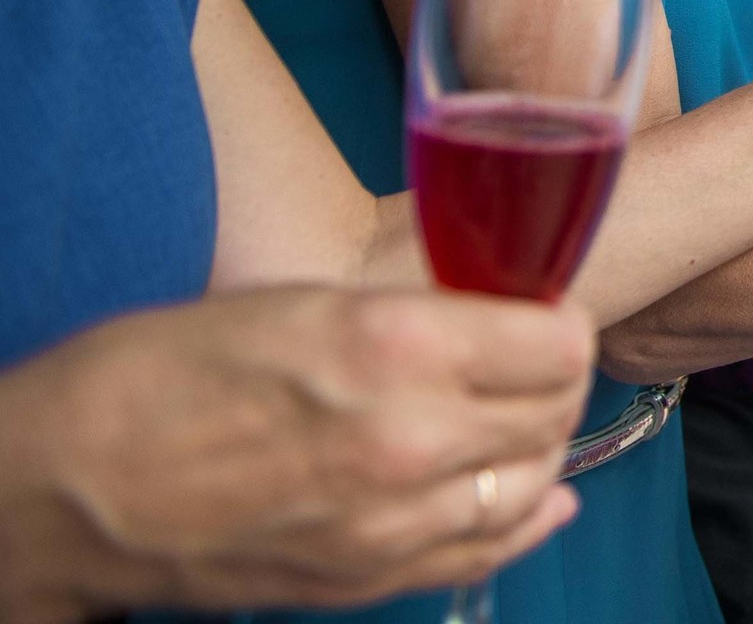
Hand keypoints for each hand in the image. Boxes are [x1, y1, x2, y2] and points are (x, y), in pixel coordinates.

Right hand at [0, 286, 593, 621]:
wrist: (66, 485)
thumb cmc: (163, 374)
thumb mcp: (305, 301)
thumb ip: (414, 316)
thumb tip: (494, 320)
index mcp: (395, 347)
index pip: (557, 342)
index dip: (558, 322)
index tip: (544, 314)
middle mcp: (409, 438)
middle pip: (555, 412)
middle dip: (555, 380)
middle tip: (534, 362)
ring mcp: (390, 521)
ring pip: (532, 484)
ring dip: (536, 448)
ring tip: (516, 420)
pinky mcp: (365, 577)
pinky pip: (486, 552)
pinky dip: (521, 520)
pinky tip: (532, 497)